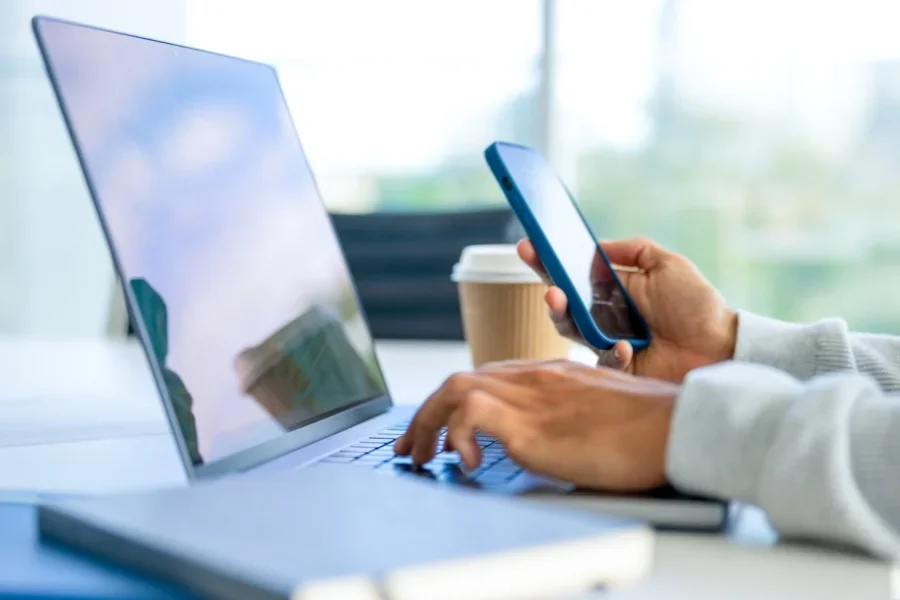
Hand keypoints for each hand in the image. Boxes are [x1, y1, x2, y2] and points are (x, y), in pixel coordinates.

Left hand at [394, 360, 678, 491]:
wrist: (677, 427)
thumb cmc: (651, 429)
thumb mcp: (601, 414)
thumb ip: (571, 417)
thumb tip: (554, 442)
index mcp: (551, 374)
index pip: (486, 376)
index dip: (454, 402)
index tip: (439, 429)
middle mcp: (534, 379)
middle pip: (461, 379)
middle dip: (425, 413)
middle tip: (411, 446)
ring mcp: (531, 397)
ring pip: (454, 389)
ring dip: (426, 423)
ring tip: (421, 457)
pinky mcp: (532, 424)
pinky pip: (470, 413)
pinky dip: (455, 435)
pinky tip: (467, 463)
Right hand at [516, 238, 736, 382]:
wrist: (720, 348)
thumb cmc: (697, 306)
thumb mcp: (668, 265)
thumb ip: (633, 250)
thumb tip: (598, 244)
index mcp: (614, 290)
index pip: (573, 274)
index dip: (549, 261)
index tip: (530, 246)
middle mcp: (605, 316)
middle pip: (564, 303)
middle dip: (550, 290)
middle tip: (548, 284)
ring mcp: (607, 344)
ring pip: (570, 331)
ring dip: (563, 316)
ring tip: (561, 301)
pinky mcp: (616, 371)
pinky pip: (600, 362)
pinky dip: (611, 354)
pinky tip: (626, 347)